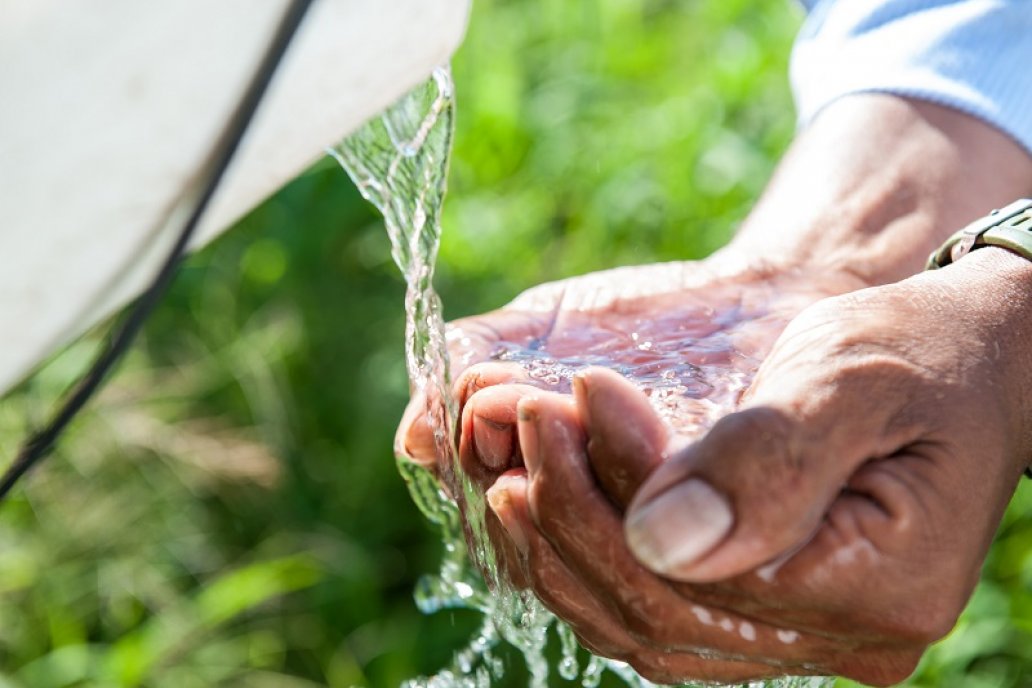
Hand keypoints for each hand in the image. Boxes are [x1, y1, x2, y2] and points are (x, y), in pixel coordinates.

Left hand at [488, 247, 1031, 684]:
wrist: (964, 368)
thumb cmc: (921, 356)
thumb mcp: (853, 380)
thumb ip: (764, 459)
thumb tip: (655, 536)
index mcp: (882, 586)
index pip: (708, 568)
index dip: (621, 486)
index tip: (574, 395)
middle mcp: (841, 637)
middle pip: (664, 613)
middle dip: (574, 519)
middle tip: (525, 430)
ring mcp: (802, 636)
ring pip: (647, 628)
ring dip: (565, 551)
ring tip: (511, 471)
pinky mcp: (768, 612)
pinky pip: (658, 614)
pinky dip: (591, 566)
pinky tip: (548, 510)